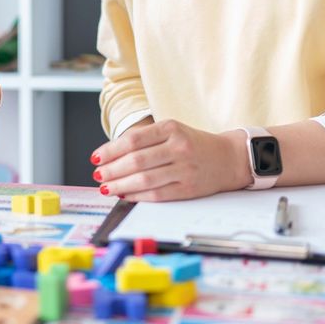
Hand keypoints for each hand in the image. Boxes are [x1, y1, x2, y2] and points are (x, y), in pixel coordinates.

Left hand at [92, 119, 249, 200]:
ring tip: (106, 187)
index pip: (133, 140)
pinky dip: (137, 195)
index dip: (110, 150)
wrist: (228, 158)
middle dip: (111, 170)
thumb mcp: (171, 131)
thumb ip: (144, 140)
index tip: (95, 158)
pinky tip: (124, 194)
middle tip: (98, 175)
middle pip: (136, 161)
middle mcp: (178, 147)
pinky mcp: (188, 188)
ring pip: (144, 179)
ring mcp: (184, 169)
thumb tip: (110, 155)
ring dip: (120, 185)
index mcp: (171, 128)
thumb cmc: (193, 143)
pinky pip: (157, 194)